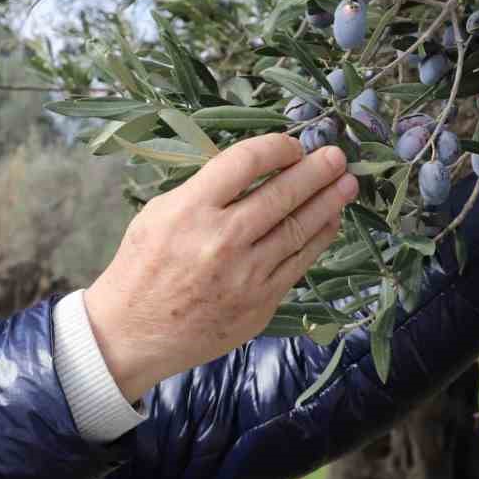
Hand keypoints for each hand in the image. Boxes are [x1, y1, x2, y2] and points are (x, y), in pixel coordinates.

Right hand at [83, 134, 357, 400]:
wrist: (132, 333)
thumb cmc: (141, 267)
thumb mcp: (157, 214)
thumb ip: (202, 191)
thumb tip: (252, 172)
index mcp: (190, 210)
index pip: (246, 162)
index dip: (277, 148)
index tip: (292, 145)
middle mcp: (222, 240)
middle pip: (282, 194)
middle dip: (316, 171)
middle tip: (336, 156)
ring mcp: (246, 274)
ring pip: (299, 228)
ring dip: (328, 202)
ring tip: (346, 184)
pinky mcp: (261, 302)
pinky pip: (299, 262)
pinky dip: (318, 238)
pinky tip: (330, 221)